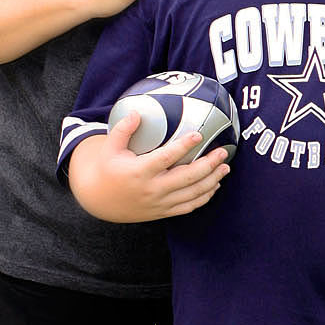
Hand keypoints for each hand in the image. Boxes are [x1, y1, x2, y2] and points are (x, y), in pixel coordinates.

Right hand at [69, 110, 230, 222]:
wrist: (99, 201)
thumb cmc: (107, 170)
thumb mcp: (110, 147)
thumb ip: (123, 129)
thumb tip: (138, 112)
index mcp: (139, 172)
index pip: (165, 158)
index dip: (183, 146)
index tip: (198, 135)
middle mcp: (152, 190)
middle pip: (187, 178)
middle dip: (209, 165)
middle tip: (222, 152)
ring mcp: (159, 203)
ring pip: (192, 194)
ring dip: (212, 181)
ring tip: (224, 168)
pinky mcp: (163, 212)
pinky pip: (188, 207)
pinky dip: (204, 197)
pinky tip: (213, 186)